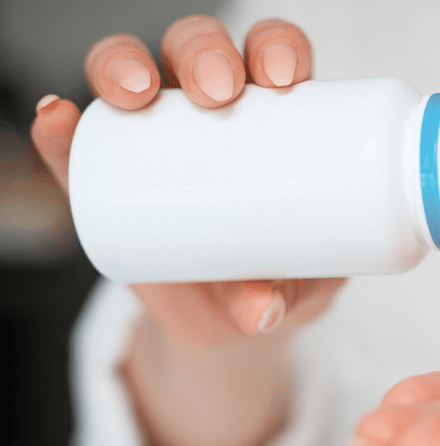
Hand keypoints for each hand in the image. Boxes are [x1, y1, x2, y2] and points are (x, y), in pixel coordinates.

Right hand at [30, 15, 342, 343]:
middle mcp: (210, 107)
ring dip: (126, 65)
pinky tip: (57, 118)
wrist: (230, 318)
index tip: (282, 77)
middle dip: (204, 53)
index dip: (278, 46)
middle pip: (200, 51)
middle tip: (217, 92)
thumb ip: (286, 295)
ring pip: (132, 72)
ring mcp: (154, 137)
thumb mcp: (295, 289)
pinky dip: (61, 128)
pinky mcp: (106, 176)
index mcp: (273, 114)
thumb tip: (259, 312)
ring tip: (137, 95)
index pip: (274, 55)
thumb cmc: (282, 279)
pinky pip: (77, 142)